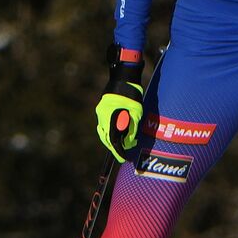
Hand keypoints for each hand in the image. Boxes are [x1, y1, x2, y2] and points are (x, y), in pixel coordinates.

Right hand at [96, 46, 143, 161]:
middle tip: (122, 155)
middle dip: (114, 147)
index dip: (118, 151)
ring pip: (104, 132)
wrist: (123, 79)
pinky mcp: (101, 109)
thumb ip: (132, 129)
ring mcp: (100, 112)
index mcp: (110, 118)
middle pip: (106, 137)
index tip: (123, 158)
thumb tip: (129, 143)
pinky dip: (109, 132)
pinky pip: (104, 125)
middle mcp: (102, 116)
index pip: (112, 140)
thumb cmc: (132, 95)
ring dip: (111, 140)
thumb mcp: (136, 113)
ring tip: (120, 147)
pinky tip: (116, 136)